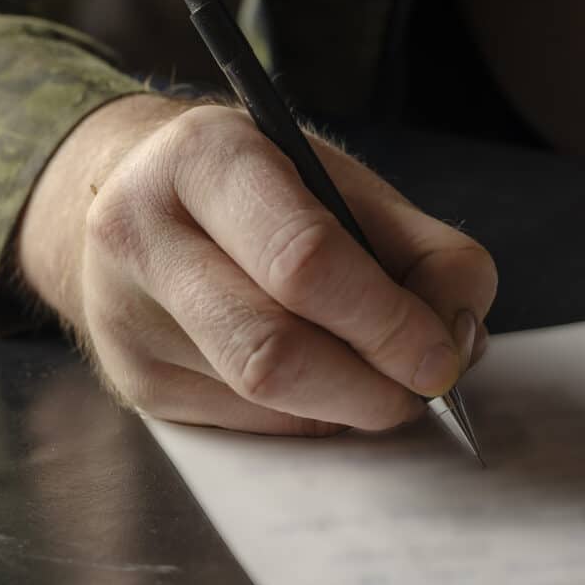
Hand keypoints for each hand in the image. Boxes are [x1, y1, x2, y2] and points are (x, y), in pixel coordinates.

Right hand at [19, 95, 496, 434]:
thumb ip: (427, 254)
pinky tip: (320, 383)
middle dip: (370, 387)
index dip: (388, 324)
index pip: (303, 260)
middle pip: (272, 352)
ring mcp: (125, 317)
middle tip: (420, 389)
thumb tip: (459, 345)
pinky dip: (306, 415)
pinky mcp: (135, 380)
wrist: (142, 197)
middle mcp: (141, 234)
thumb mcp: (351, 186)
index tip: (442, 359)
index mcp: (205, 159)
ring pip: (259, 399)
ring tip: (378, 380)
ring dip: (345, 406)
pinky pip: (245, 425)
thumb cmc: (265, 188)